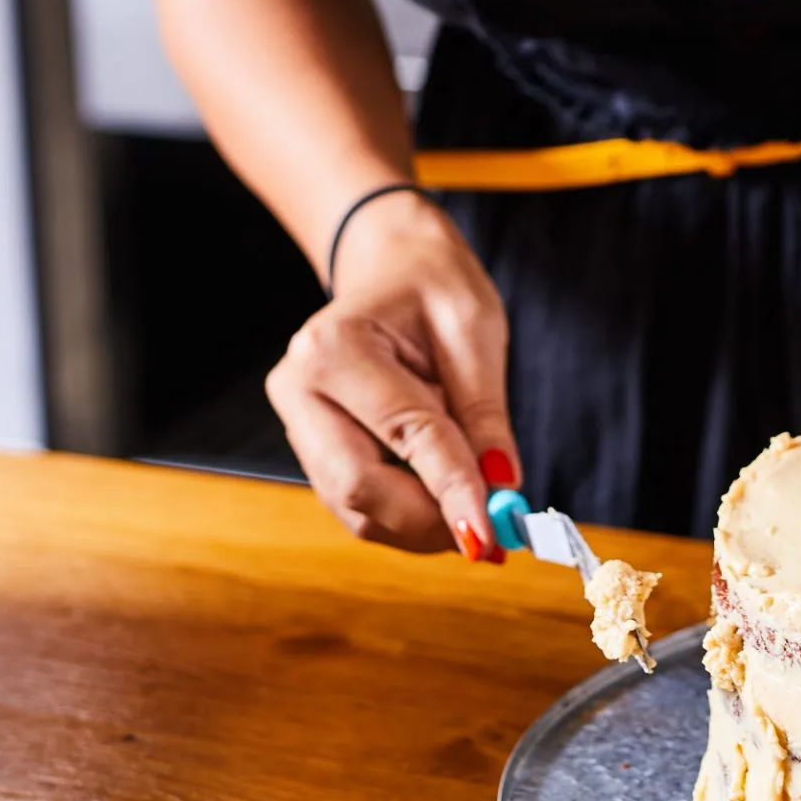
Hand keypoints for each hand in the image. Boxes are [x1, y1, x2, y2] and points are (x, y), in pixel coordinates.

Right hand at [266, 194, 520, 558]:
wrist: (390, 266)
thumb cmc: (433, 285)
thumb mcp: (474, 330)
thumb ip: (484, 412)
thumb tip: (502, 488)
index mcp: (335, 346)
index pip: (403, 433)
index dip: (452, 488)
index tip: (495, 531)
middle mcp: (299, 389)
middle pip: (358, 486)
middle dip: (428, 520)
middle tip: (492, 534)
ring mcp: (298, 424)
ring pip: (355, 508)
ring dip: (419, 527)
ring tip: (478, 513)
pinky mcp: (312, 449)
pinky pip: (356, 503)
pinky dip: (404, 517)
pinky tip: (445, 503)